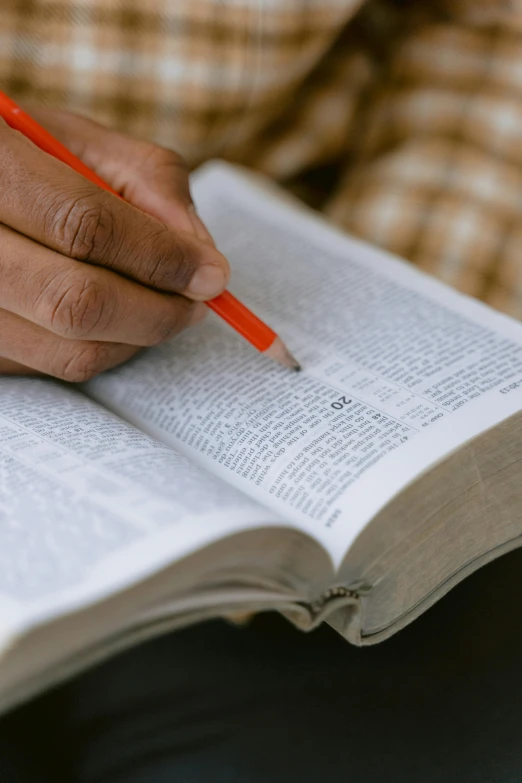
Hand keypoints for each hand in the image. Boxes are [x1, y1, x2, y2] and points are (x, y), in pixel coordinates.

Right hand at [0, 109, 228, 379]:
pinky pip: (56, 367)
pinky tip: (112, 319)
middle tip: (196, 303)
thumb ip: (149, 183)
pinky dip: (103, 349)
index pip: (84, 227)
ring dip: (136, 339)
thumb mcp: (79, 141)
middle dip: (157, 312)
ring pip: (69, 350)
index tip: (212, 274)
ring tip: (159, 308)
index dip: (159, 257)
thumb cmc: (22, 154)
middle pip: (75, 304)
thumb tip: (201, 256)